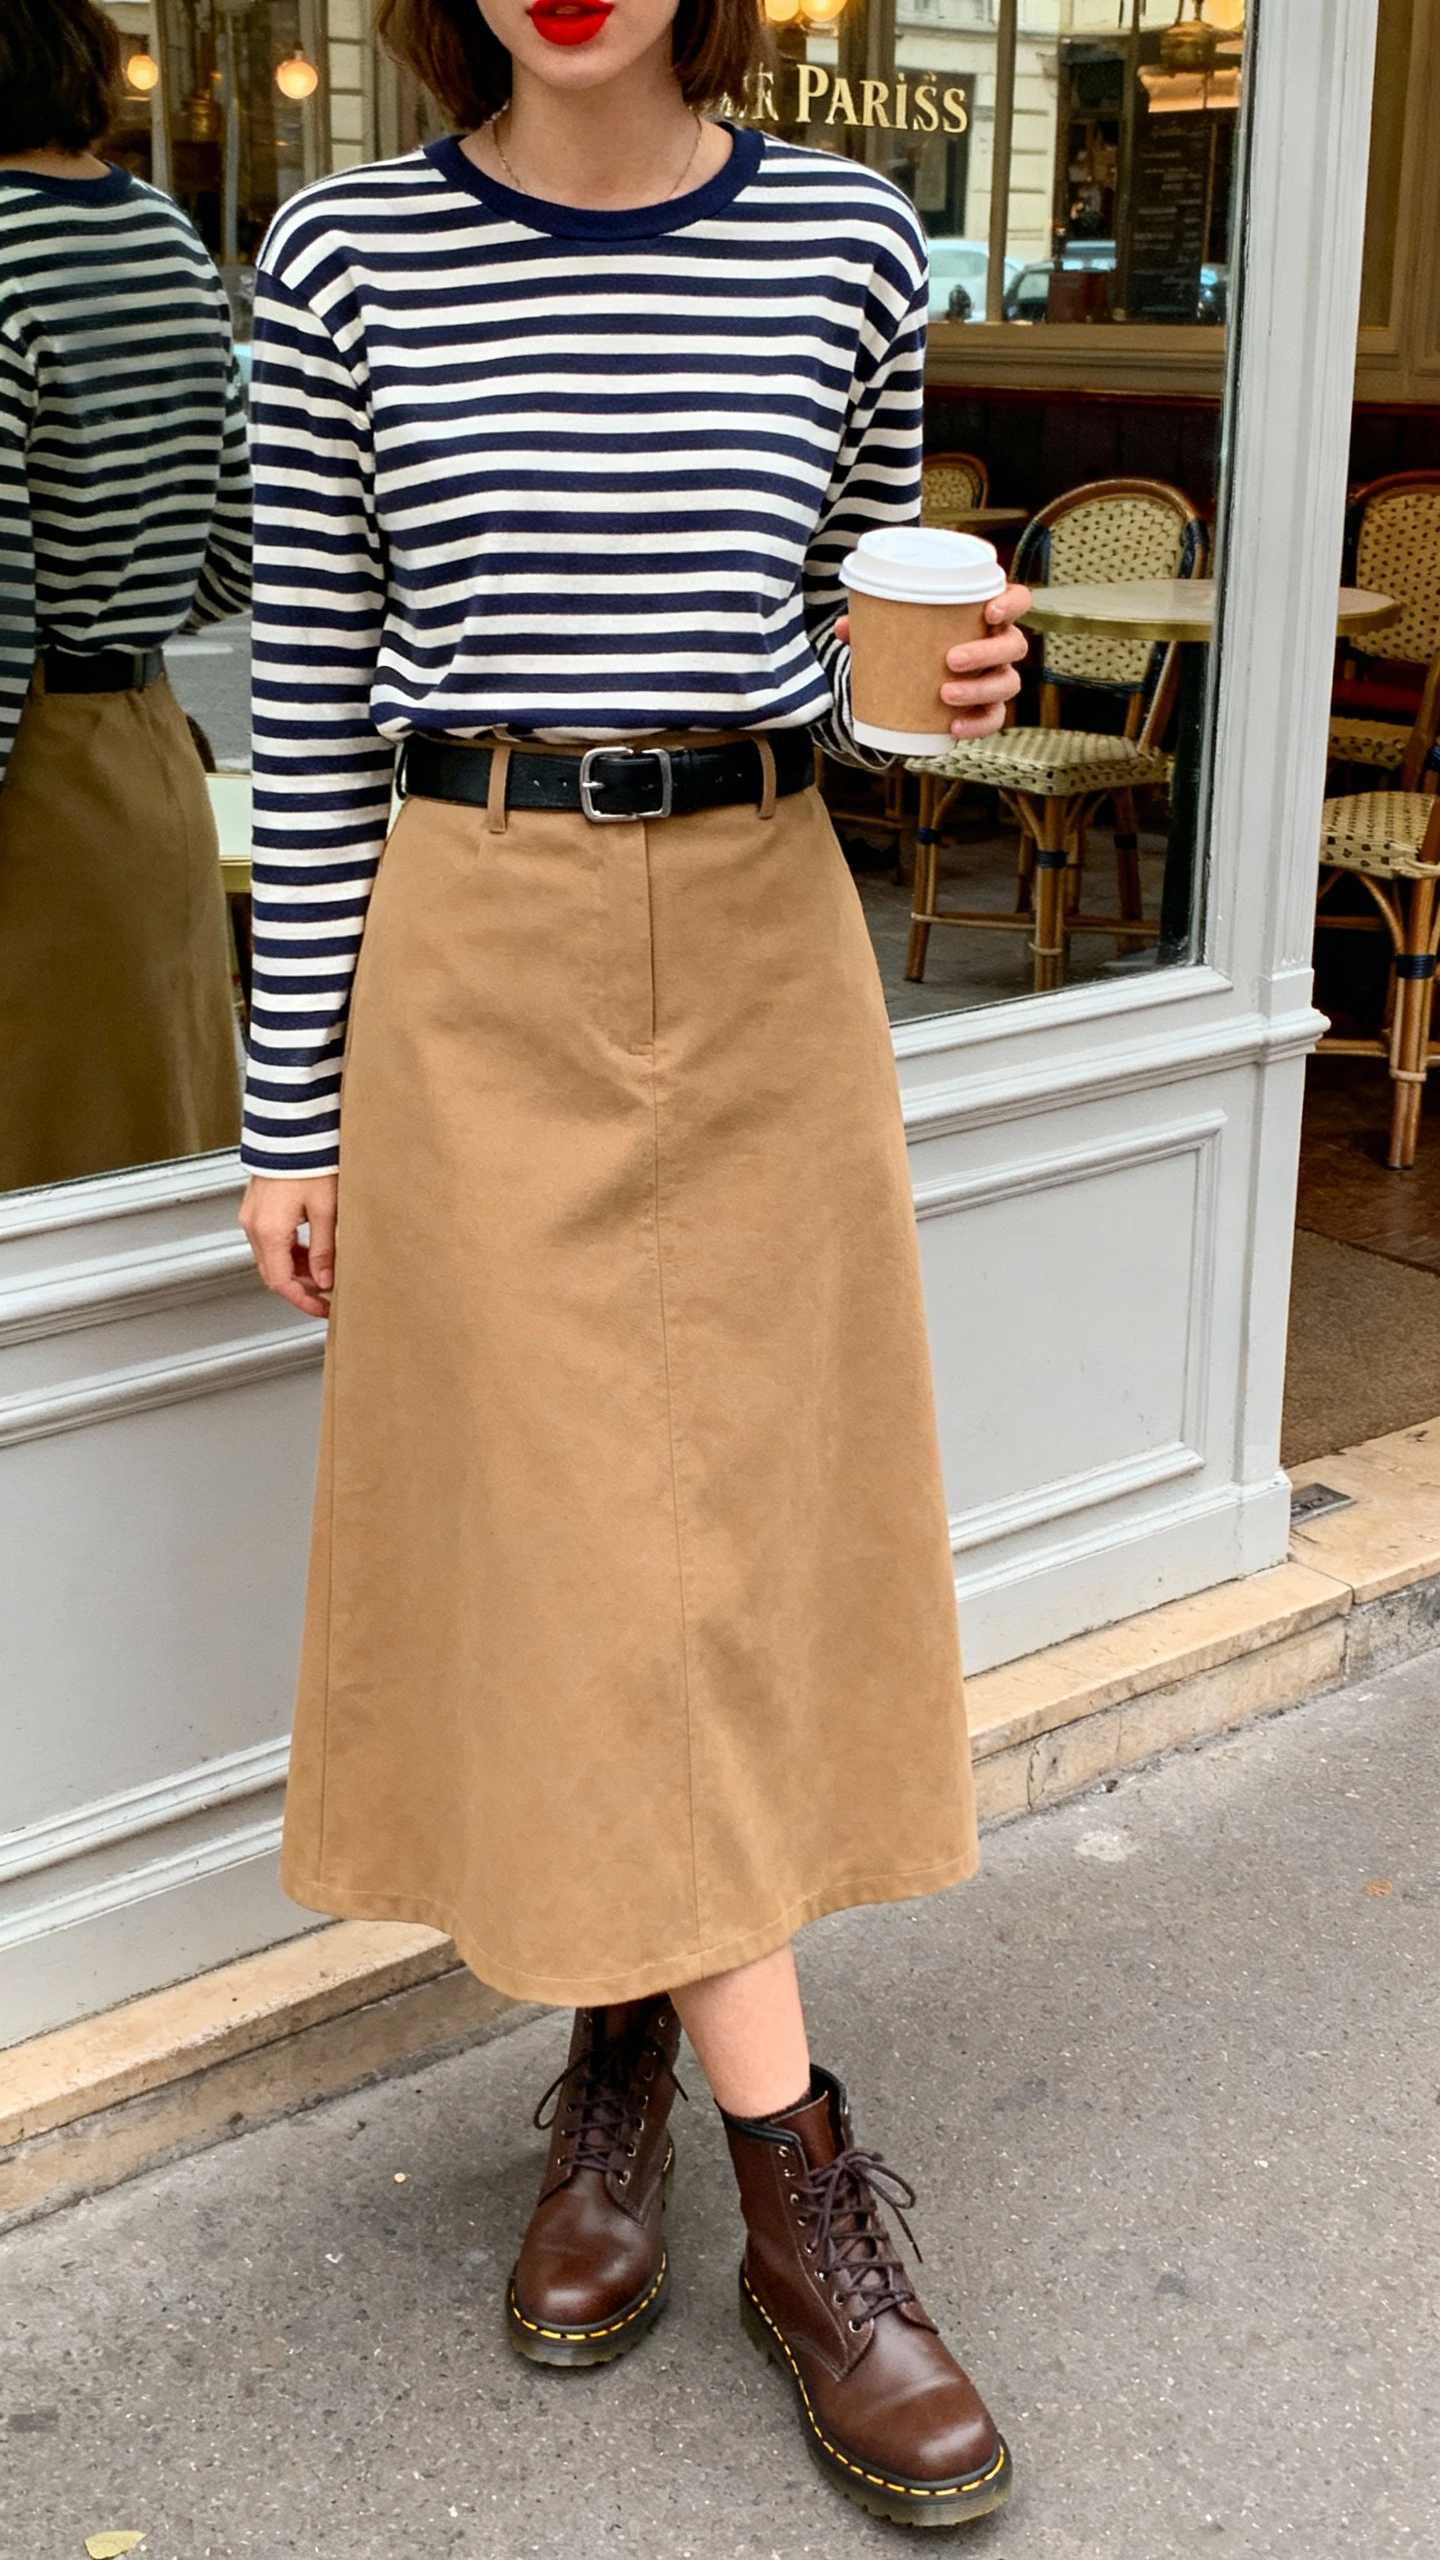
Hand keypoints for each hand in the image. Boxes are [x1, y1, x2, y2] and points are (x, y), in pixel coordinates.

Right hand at [240, 1175, 337, 1318]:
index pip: (281, 1282)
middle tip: (327, 1296)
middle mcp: (254, 1225)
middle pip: (273, 1273)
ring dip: (296, 1269)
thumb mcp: (326, 1210)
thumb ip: (324, 1249)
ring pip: (271, 1258)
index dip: (303, 1300)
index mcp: (268, 1231)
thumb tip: (324, 1280)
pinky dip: (290, 1252)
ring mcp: (252, 1216)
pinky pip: (270, 1240)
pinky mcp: (257, 1207)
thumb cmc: (310, 1161)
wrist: (293, 1129)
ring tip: (325, 1272)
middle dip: (301, 1288)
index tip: (322, 1308)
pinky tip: (311, 1251)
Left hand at [835, 580, 1031, 741]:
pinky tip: (952, 727)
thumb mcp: (896, 625)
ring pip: (1008, 683)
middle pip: (1014, 645)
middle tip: (951, 659)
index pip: (1020, 600)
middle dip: (986, 652)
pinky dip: (976, 725)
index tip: (990, 611)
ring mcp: (998, 677)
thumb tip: (843, 629)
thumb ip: (872, 622)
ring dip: (979, 688)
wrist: (916, 675)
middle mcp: (1000, 645)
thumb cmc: (916, 637)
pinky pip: (994, 718)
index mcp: (988, 613)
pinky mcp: (988, 708)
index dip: (1012, 603)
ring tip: (945, 692)